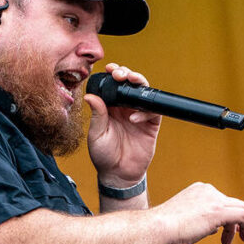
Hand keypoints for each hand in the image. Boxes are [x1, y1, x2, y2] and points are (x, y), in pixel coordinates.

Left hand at [84, 63, 161, 186]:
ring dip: (138, 83)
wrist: (118, 174)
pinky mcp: (150, 125)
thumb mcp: (96, 134)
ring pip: (143, 92)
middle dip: (126, 74)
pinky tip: (134, 117)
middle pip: (129, 84)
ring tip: (130, 81)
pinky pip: (153, 111)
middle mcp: (125, 108)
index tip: (109, 68)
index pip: (113, 86)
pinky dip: (145, 110)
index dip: (113, 74)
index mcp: (110, 108)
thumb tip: (90, 96)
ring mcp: (139, 114)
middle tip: (120, 73)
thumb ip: (97, 115)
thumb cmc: (103, 155)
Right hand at [153, 182, 243, 243]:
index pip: (219, 200)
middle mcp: (208, 190)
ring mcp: (214, 199)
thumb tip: (214, 228)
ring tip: (240, 241)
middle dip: (235, 221)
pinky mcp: (220, 210)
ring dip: (241, 227)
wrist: (158, 227)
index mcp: (198, 190)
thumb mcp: (184, 219)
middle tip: (236, 236)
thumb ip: (200, 220)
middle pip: (231, 204)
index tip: (222, 230)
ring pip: (240, 210)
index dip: (224, 216)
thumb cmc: (164, 228)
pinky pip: (243, 216)